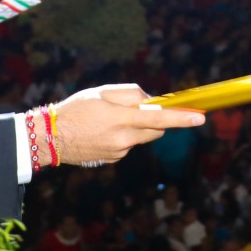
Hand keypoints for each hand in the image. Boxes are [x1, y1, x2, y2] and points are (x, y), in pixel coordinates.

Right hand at [50, 84, 204, 165]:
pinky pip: (128, 145)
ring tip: (109, 120)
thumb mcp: (101, 92)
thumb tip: (151, 101)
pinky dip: (124, 137)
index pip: (159, 118)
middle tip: (137, 110)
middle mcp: (123, 139)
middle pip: (156, 129)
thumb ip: (130, 94)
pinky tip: (103, 132)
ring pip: (142, 137)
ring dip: (136, 128)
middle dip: (156, 120)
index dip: (181, 118)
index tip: (200, 118)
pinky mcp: (114, 159)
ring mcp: (119, 152)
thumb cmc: (75, 109)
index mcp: (120, 119)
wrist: (50, 138)